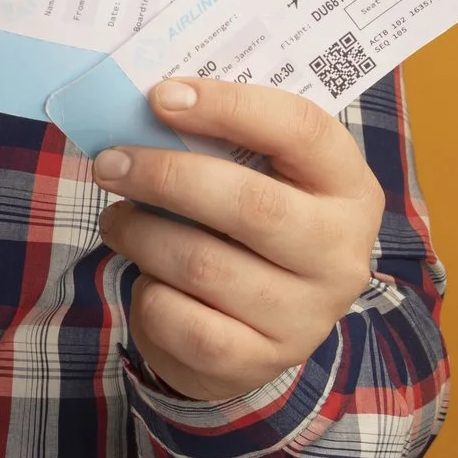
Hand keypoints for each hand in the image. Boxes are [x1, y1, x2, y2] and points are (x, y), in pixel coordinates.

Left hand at [93, 79, 384, 402]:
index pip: (302, 130)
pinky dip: (149, 295)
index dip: (229, 105)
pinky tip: (147, 281)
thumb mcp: (252, 179)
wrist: (250, 333)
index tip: (160, 96)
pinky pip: (182, 320)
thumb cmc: (242, 230)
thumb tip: (148, 106)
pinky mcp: (259, 360)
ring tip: (115, 220)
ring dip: (140, 233)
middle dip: (164, 175)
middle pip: (249, 203)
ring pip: (202, 264)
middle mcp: (341, 254)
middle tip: (109, 163)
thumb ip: (219, 142)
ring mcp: (306, 315)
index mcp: (349, 188)